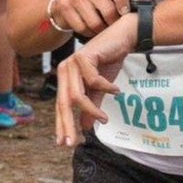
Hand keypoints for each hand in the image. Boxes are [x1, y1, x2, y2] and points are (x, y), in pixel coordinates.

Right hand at [48, 0, 131, 35]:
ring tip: (101, 30)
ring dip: (99, 31)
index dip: (124, 5)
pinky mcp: (65, 6)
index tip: (124, 14)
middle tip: (112, 28)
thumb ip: (124, 3)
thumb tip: (142, 13)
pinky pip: (81, 27)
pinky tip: (90, 30)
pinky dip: (87, 33)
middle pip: (108, 12)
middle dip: (112, 24)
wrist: (66, 2)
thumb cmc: (96, 2)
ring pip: (94, 23)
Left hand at [55, 15, 136, 146]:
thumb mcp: (99, 89)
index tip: (64, 144)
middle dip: (67, 124)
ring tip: (104, 119)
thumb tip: (85, 128)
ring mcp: (72, 62)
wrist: (122, 38)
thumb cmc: (109, 61)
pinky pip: (94, 81)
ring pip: (77, 95)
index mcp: (65, 78)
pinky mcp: (84, 56)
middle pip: (63, 103)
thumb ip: (91, 106)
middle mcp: (64, 70)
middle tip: (74, 142)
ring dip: (92, 109)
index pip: (60, 105)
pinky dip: (106, 88)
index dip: (62, 125)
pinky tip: (116, 90)